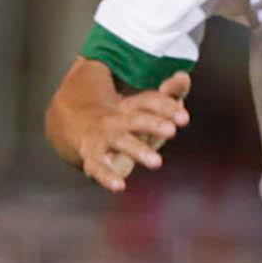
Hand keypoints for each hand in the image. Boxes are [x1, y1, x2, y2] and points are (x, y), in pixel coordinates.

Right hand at [77, 72, 190, 193]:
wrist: (77, 127)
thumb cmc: (124, 122)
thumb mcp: (147, 109)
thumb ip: (170, 94)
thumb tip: (183, 77)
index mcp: (131, 107)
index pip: (148, 101)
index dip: (166, 107)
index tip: (183, 118)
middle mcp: (116, 120)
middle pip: (135, 119)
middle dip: (153, 123)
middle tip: (171, 131)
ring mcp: (103, 138)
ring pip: (120, 141)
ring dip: (138, 150)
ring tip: (157, 162)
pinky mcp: (92, 158)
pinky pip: (97, 167)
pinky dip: (107, 177)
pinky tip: (119, 185)